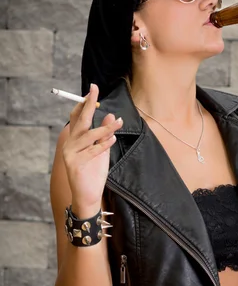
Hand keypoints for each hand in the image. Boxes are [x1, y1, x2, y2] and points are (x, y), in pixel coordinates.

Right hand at [62, 83, 122, 216]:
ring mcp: (71, 154)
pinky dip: (103, 144)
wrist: (88, 195)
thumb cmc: (93, 172)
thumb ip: (105, 134)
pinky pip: (92, 151)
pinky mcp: (75, 165)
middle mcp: (70, 144)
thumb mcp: (102, 150)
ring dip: (105, 128)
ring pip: (88, 135)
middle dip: (88, 104)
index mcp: (74, 139)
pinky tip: (113, 139)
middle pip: (80, 120)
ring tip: (118, 122)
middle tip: (95, 90)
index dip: (84, 103)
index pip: (76, 117)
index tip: (92, 90)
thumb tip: (111, 115)